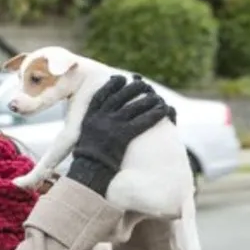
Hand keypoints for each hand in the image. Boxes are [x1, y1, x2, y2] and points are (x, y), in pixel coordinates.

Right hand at [67, 75, 173, 195]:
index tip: (121, 78)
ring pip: (133, 107)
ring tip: (158, 97)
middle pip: (120, 96)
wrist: (89, 171)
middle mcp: (100, 118)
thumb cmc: (90, 157)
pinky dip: (154, 114)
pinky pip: (141, 121)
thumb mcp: (85, 135)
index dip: (112, 84)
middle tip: (144, 84)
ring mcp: (111, 126)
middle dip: (134, 88)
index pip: (102, 94)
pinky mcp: (122, 136)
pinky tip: (164, 110)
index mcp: (90, 116)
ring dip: (148, 100)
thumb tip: (103, 115)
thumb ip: (94, 123)